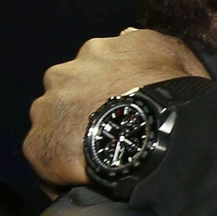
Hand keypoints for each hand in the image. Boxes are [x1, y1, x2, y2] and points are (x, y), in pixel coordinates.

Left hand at [24, 29, 205, 188]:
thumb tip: (127, 36)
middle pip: (68, 94)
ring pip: (54, 124)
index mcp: (97, 51)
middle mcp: (64, 74)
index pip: (95, 68)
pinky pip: (47, 159)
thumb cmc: (172, 94)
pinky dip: (60, 169)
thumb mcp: (176, 55)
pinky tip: (83, 180)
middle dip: (83, 110)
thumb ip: (150, 45)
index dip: (108, 88)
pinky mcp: (40, 144)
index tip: (122, 105)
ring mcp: (48, 109)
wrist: (155, 132)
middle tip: (110, 133)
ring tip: (96, 159)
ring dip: (70, 137)